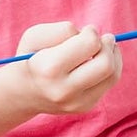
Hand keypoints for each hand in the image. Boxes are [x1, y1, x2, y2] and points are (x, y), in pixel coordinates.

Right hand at [7, 22, 121, 114]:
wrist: (23, 92)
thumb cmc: (31, 57)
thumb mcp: (35, 36)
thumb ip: (62, 30)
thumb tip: (93, 36)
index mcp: (49, 69)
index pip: (89, 44)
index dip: (91, 32)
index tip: (86, 31)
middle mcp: (64, 90)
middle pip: (106, 64)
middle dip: (108, 45)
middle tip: (104, 38)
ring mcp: (76, 102)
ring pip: (113, 75)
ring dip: (113, 55)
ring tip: (105, 47)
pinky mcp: (86, 107)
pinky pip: (109, 83)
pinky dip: (111, 67)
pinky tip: (99, 60)